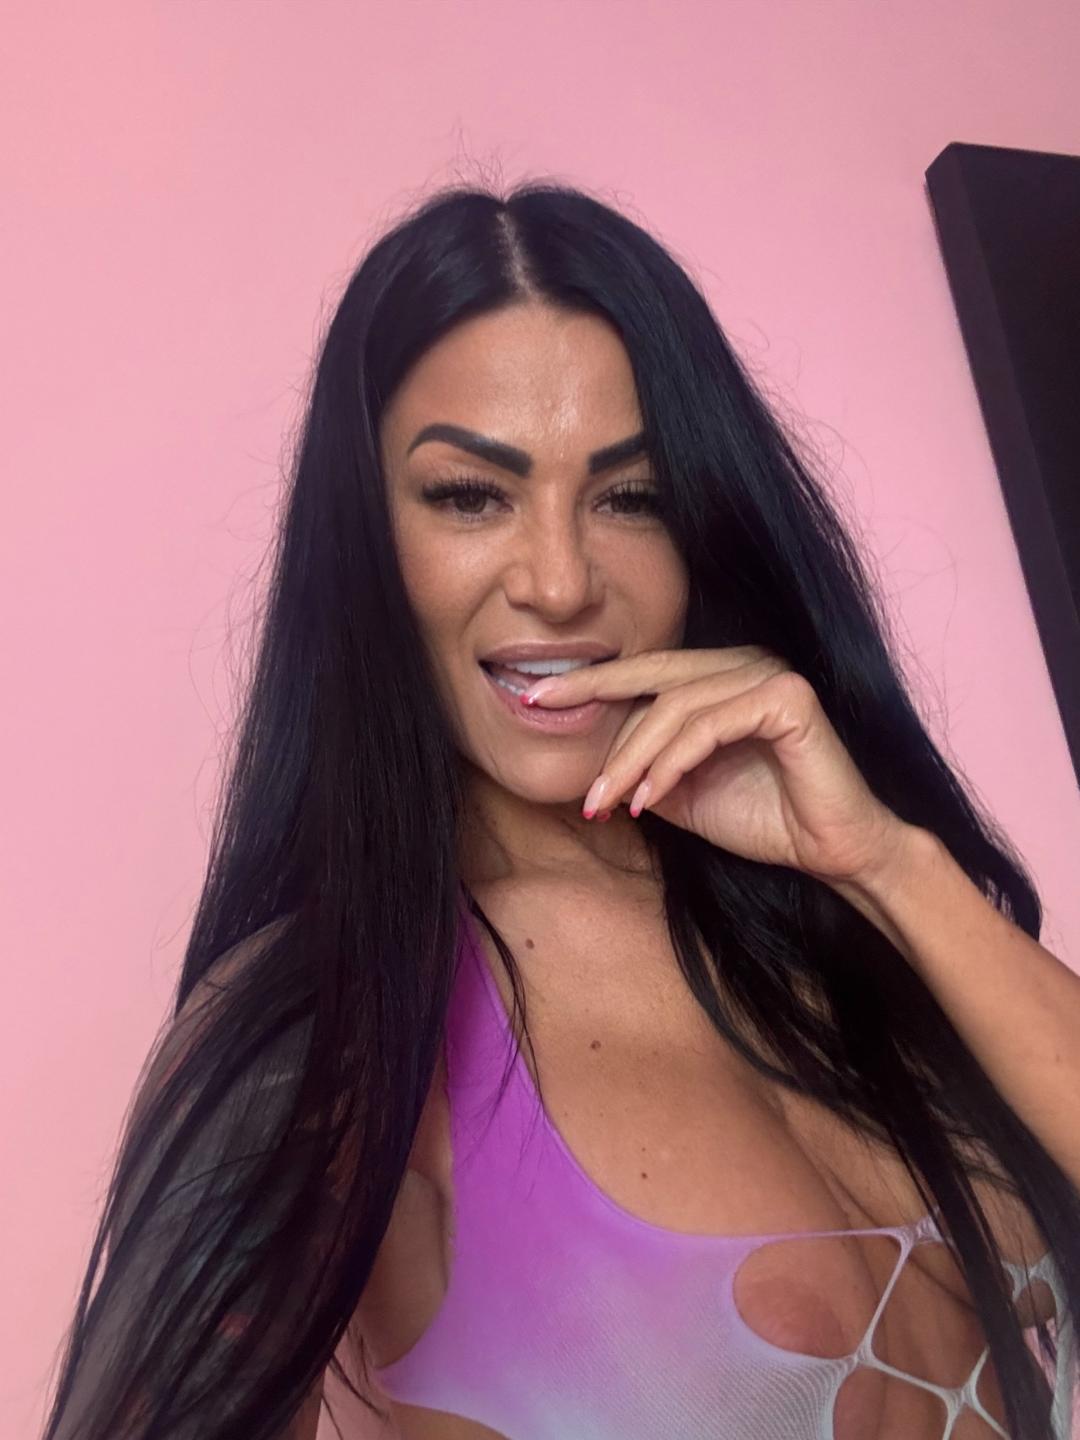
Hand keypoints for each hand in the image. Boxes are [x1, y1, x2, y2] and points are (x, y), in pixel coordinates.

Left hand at [520, 645, 911, 887]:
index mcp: (719, 676)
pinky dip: (672, 762)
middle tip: (537, 715)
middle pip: (651, 679)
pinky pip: (710, 725)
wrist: (834, 852)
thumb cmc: (763, 819)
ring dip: (630, 758)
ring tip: (604, 802)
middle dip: (590, 700)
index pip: (643, 673)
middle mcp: (743, 664)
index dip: (588, 682)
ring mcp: (768, 675)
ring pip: (675, 707)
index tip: (532, 699)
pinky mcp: (789, 698)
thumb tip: (585, 763)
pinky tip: (650, 799)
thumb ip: (642, 767)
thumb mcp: (681, 793)